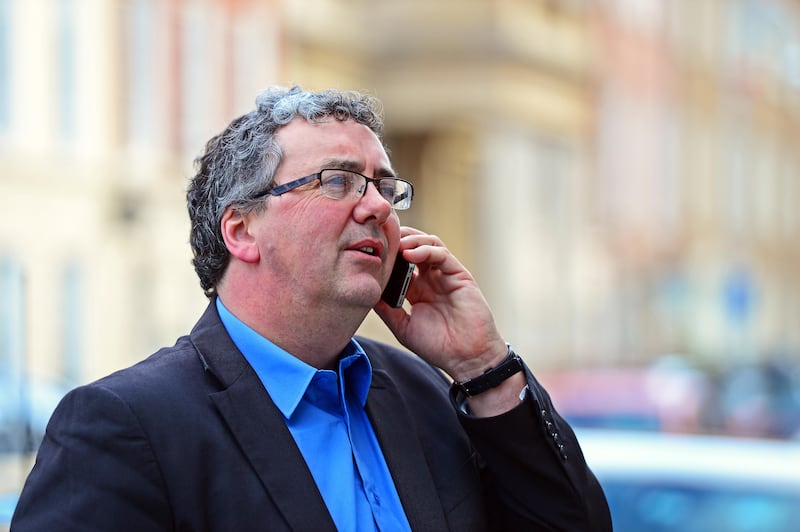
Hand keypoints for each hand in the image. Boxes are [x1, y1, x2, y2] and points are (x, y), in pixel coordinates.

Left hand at [373, 227, 507, 381]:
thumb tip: (367, 295)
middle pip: (414, 247)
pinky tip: (411, 254)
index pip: (400, 263)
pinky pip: (442, 254)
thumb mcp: (403, 327)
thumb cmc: (438, 346)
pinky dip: (426, 250)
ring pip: (429, 244)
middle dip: (399, 239)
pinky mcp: (459, 275)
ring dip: (412, 240)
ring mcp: (445, 275)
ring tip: (397, 245)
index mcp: (417, 290)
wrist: (466, 358)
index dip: (387, 256)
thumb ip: (387, 310)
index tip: (370, 252)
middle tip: (382, 239)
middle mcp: (431, 279)